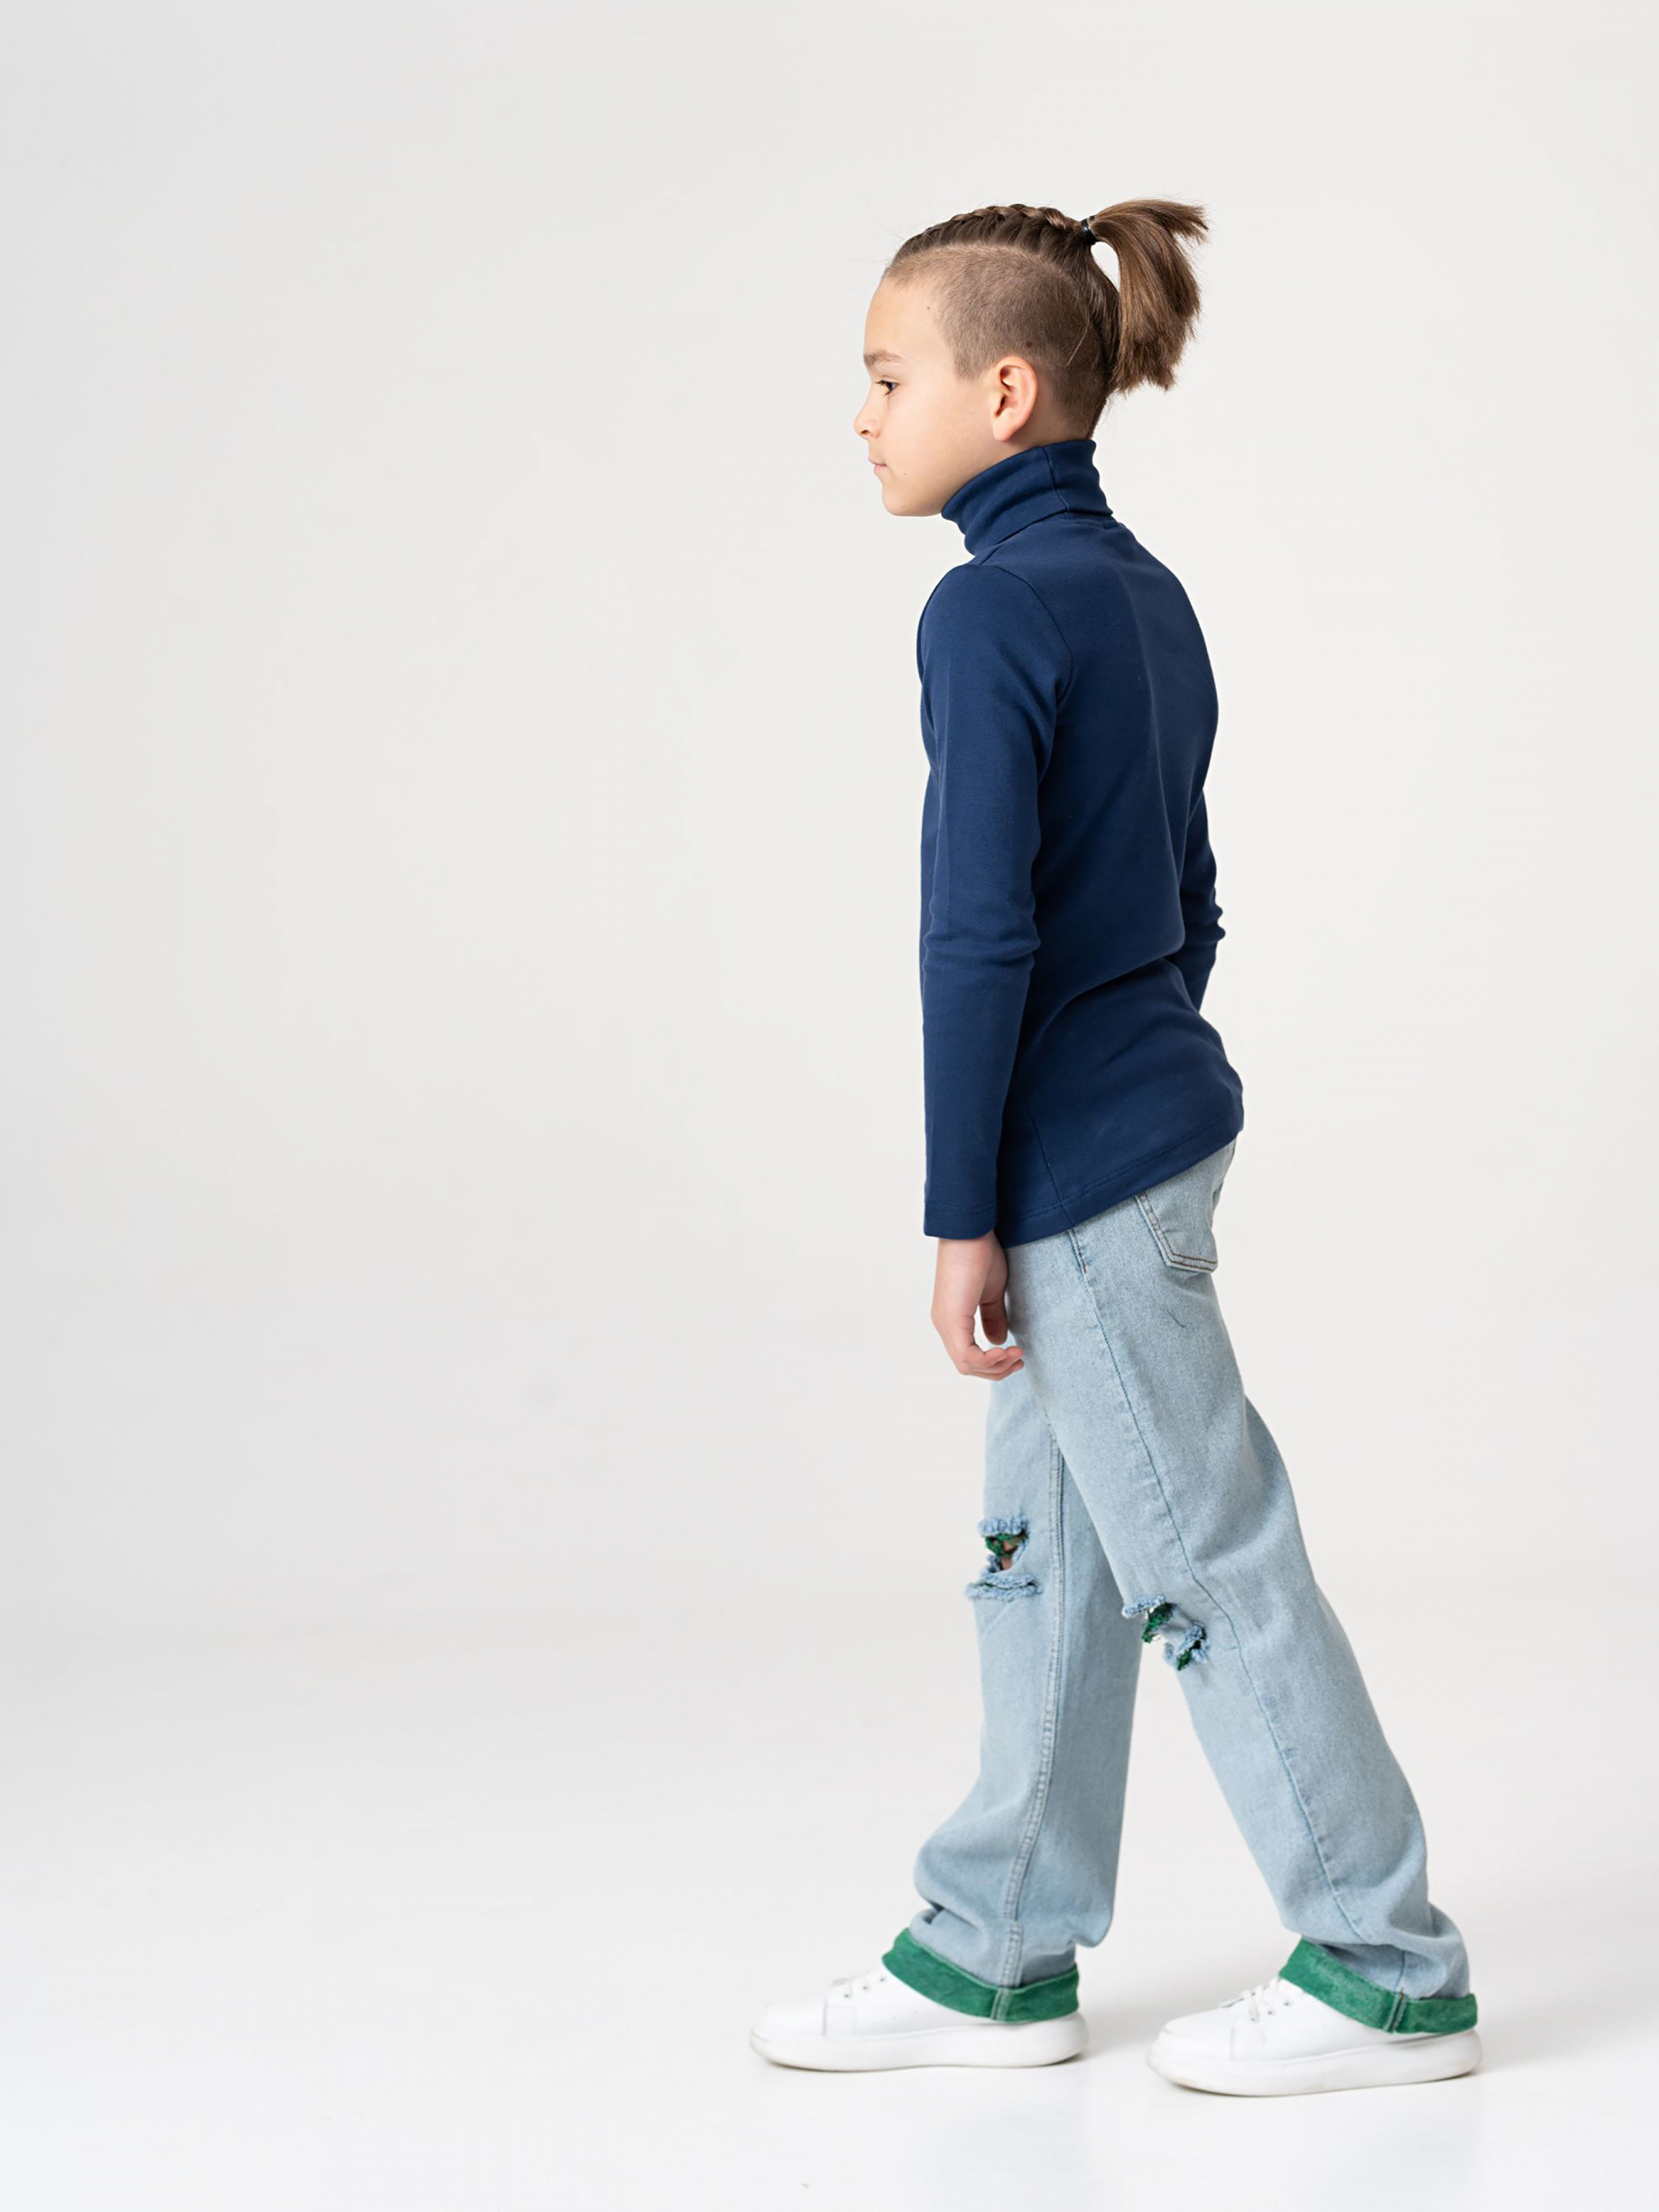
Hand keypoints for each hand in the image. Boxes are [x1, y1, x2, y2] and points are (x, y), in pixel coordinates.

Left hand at [931, 1232, 1024, 1378]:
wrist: (970, 1230)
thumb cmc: (980, 1254)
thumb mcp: (991, 1293)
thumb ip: (993, 1317)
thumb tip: (998, 1341)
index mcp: (952, 1318)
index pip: (968, 1356)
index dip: (993, 1363)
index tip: (1017, 1354)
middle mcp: (944, 1324)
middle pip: (966, 1366)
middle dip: (996, 1370)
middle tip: (1020, 1361)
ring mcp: (945, 1323)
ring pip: (966, 1365)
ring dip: (995, 1367)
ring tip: (1018, 1355)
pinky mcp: (952, 1319)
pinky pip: (967, 1355)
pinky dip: (988, 1360)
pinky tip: (1006, 1350)